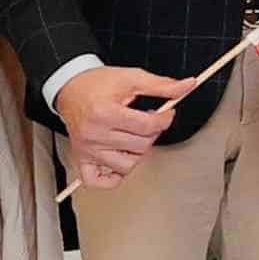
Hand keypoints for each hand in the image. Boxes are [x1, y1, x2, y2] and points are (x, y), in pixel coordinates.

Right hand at [55, 64, 187, 190]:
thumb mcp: (132, 78)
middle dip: (151, 134)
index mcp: (105, 113)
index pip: (148, 126)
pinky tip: (119, 160)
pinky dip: (112, 177)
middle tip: (146, 122)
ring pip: (126, 166)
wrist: (71, 87)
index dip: (165, 119)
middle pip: (140, 146)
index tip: (166, 114)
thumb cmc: (98, 84)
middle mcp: (93, 134)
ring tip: (133, 138)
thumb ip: (162, 86)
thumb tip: (187, 86)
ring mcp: (87, 150)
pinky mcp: (81, 159)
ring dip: (136, 154)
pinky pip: (99, 181)